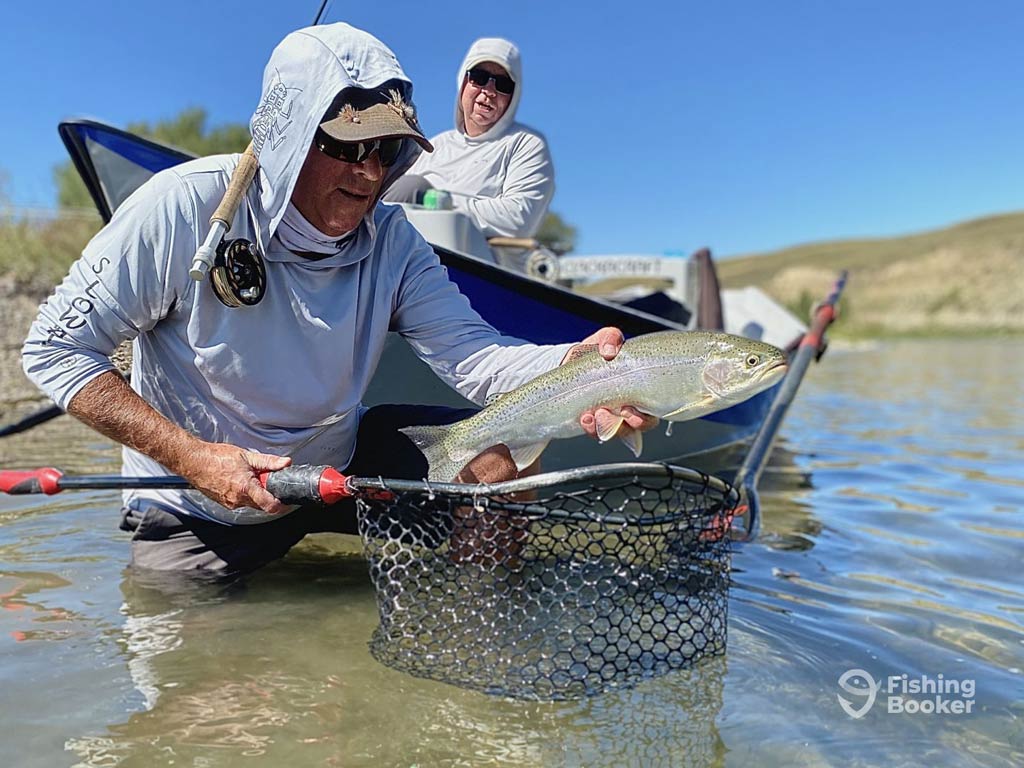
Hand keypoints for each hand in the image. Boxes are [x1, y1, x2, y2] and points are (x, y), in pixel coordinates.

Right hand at [181, 443, 291, 514]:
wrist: (193, 461)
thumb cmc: (216, 457)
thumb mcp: (247, 456)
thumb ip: (268, 462)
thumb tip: (286, 463)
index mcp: (245, 488)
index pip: (270, 505)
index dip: (282, 505)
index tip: (287, 500)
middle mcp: (237, 500)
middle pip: (261, 505)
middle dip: (268, 495)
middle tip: (268, 480)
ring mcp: (229, 503)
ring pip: (250, 503)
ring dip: (255, 494)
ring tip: (250, 477)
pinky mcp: (223, 502)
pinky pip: (240, 502)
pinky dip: (244, 494)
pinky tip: (239, 480)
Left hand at [563, 327, 659, 442]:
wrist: (569, 364)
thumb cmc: (595, 353)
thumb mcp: (604, 340)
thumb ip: (610, 338)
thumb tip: (610, 350)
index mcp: (640, 388)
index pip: (653, 411)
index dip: (645, 416)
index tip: (630, 408)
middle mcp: (630, 406)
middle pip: (641, 426)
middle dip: (631, 423)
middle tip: (618, 412)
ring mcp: (612, 417)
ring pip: (617, 432)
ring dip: (606, 427)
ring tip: (593, 415)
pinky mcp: (594, 423)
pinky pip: (596, 433)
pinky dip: (591, 428)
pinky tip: (585, 418)